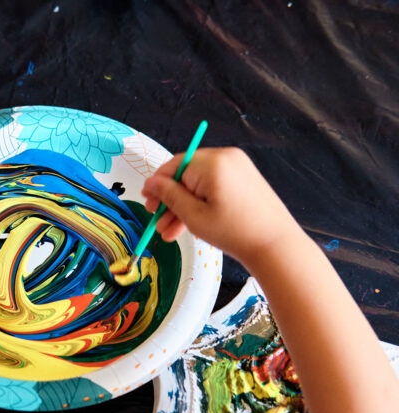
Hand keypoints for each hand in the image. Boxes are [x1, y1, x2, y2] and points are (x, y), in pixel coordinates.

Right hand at [142, 147, 301, 264]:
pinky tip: (190, 225)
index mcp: (213, 163)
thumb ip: (169, 196)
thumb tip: (150, 182)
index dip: (157, 184)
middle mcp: (226, 158)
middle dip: (170, 199)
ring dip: (183, 205)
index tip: (146, 200)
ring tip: (171, 232)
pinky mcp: (244, 179)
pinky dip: (201, 203)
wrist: (275, 245)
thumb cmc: (234, 231)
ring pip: (199, 183)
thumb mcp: (193, 215)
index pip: (174, 166)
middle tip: (158, 220)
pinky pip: (213, 187)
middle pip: (186, 175)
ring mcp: (238, 168)